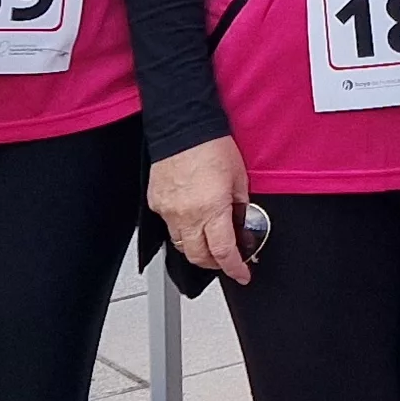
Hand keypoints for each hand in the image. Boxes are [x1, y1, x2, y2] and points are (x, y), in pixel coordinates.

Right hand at [148, 137, 255, 284]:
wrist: (183, 126)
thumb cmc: (213, 146)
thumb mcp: (240, 178)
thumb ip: (241, 206)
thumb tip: (242, 224)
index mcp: (211, 210)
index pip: (223, 252)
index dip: (235, 269)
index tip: (242, 274)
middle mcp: (187, 215)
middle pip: (198, 257)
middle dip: (214, 263)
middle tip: (226, 260)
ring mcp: (168, 211)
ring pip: (181, 244)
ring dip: (197, 249)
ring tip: (210, 242)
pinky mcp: (156, 202)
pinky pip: (169, 226)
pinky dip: (182, 230)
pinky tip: (193, 221)